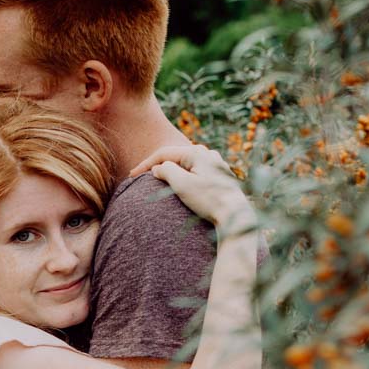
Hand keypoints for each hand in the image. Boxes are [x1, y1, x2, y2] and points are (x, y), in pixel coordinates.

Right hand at [130, 144, 253, 233]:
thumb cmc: (209, 200)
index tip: (132, 176)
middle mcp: (207, 154)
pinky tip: (179, 187)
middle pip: (175, 157)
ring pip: (186, 165)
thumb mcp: (182, 184)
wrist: (236, 215)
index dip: (146, 164)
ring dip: (171, 172)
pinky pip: (195, 173)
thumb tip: (158, 168)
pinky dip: (183, 178)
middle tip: (142, 178)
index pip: (164, 153)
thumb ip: (166, 171)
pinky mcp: (219, 177)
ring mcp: (215, 165)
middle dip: (158, 166)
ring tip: (158, 182)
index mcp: (197, 152)